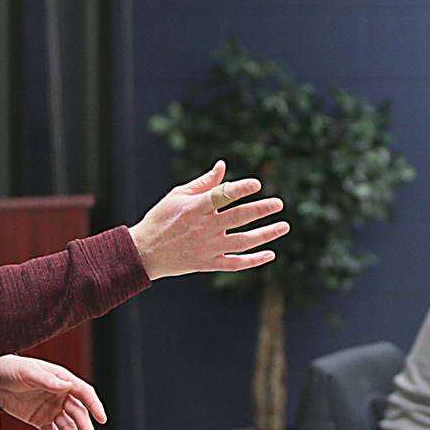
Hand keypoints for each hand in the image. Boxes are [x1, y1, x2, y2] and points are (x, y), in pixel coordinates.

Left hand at [0, 354, 106, 429]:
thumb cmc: (13, 369)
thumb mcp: (29, 372)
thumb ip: (47, 380)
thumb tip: (67, 385)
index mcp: (63, 380)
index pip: (84, 394)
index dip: (95, 406)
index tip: (102, 419)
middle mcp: (61, 396)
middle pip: (78, 414)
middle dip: (86, 428)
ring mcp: (51, 409)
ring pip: (68, 427)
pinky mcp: (40, 420)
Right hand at [129, 160, 289, 279]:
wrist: (145, 252)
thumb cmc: (162, 218)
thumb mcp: (178, 196)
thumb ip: (204, 183)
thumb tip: (223, 166)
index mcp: (195, 208)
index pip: (222, 196)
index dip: (240, 189)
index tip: (257, 184)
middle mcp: (203, 228)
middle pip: (238, 218)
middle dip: (261, 210)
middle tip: (279, 203)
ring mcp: (207, 248)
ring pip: (242, 242)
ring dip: (266, 234)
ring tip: (284, 226)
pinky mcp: (208, 264)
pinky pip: (235, 264)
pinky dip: (253, 261)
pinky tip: (270, 254)